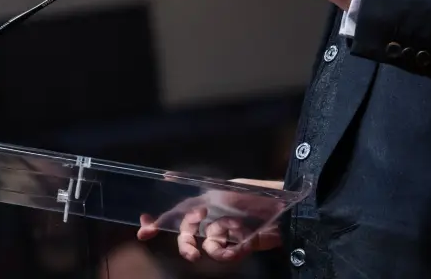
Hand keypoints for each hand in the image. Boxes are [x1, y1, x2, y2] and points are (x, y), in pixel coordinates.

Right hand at [137, 178, 283, 261]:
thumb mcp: (224, 188)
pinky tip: (242, 245)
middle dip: (186, 246)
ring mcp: (227, 234)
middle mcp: (213, 218)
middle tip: (191, 254)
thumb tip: (165, 176)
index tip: (144, 231)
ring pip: (209, 248)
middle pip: (188, 237)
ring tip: (230, 242)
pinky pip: (229, 254)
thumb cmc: (255, 193)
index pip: (177, 214)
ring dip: (217, 248)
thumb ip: (196, 187)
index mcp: (206, 203)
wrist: (286, 206)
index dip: (160, 223)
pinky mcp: (242, 245)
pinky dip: (234, 251)